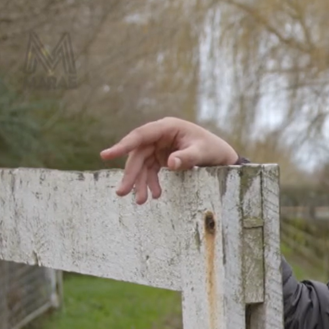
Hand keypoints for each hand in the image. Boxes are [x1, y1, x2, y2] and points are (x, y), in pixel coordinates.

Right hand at [99, 117, 240, 204]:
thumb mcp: (203, 153)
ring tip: (141, 201)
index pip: (140, 136)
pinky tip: (155, 195)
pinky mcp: (162, 157)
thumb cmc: (213, 149)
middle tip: (122, 193)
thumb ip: (187, 157)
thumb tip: (171, 163)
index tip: (106, 155)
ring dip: (140, 183)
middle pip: (138, 154)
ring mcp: (159, 146)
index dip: (122, 146)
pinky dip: (150, 183)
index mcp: (167, 127)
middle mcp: (159, 135)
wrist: (222, 155)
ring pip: (142, 165)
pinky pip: (150, 171)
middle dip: (131, 174)